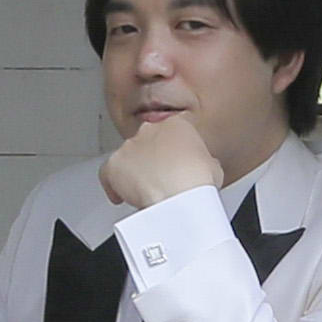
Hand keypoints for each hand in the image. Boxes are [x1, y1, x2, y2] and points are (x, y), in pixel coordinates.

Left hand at [97, 111, 220, 215]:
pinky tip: (120, 196)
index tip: (176, 167)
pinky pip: (107, 174)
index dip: (173, 153)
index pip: (171, 133)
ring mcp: (131, 147)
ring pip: (128, 158)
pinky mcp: (115, 165)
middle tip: (162, 180)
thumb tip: (203, 169)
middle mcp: (150, 130)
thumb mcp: (213, 167)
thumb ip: (203, 162)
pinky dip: (112, 184)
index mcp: (177, 125)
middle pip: (147, 143)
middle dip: (153, 161)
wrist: (179, 195)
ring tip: (145, 193)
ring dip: (134, 173)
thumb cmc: (197, 182)